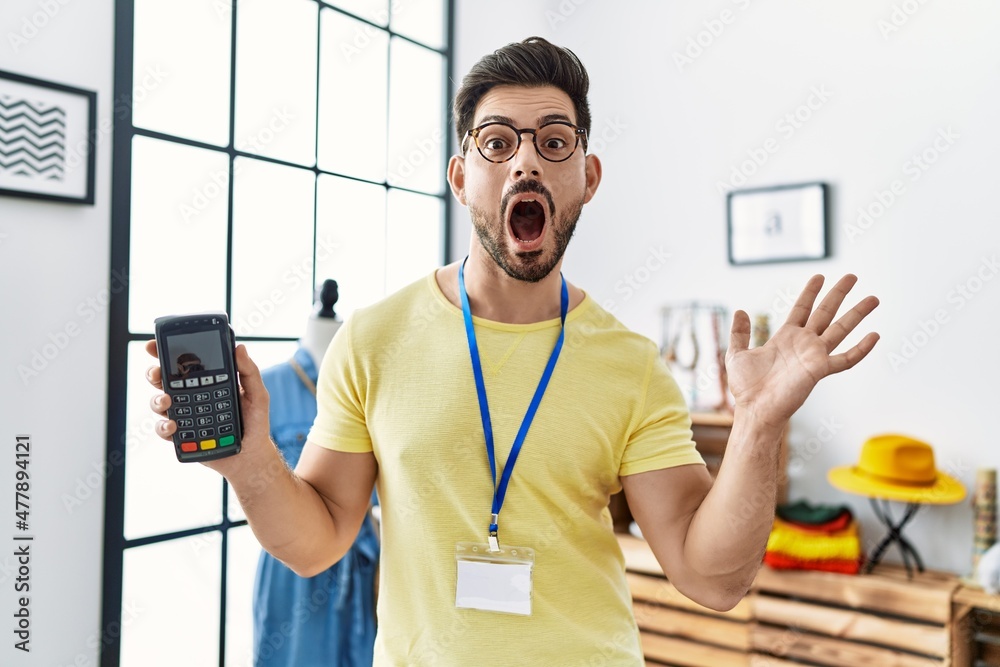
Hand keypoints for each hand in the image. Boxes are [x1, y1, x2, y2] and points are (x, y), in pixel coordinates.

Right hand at [144, 340, 271, 471]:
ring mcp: (184, 416)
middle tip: (156, 373)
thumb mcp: (257, 394)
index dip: (166, 352)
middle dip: (154, 373)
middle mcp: (191, 396)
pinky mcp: (182, 436)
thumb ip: (249, 371)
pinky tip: (173, 426)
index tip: (153, 345)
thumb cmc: (255, 422)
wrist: (251, 455)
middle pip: (164, 380)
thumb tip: (239, 347)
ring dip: (157, 400)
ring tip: (167, 402)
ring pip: (160, 404)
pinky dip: (163, 427)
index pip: (184, 363)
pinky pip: (164, 430)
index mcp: (207, 382)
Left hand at [725, 274, 878, 427]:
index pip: (802, 309)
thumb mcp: (737, 353)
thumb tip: (740, 311)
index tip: (820, 276)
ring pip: (840, 329)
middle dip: (839, 294)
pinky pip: (846, 359)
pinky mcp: (820, 369)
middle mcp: (803, 343)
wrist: (754, 408)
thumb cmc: (746, 386)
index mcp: (785, 337)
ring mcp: (814, 355)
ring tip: (873, 298)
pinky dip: (861, 349)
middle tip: (852, 276)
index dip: (810, 292)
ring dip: (857, 314)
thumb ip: (740, 332)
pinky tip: (874, 336)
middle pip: (825, 313)